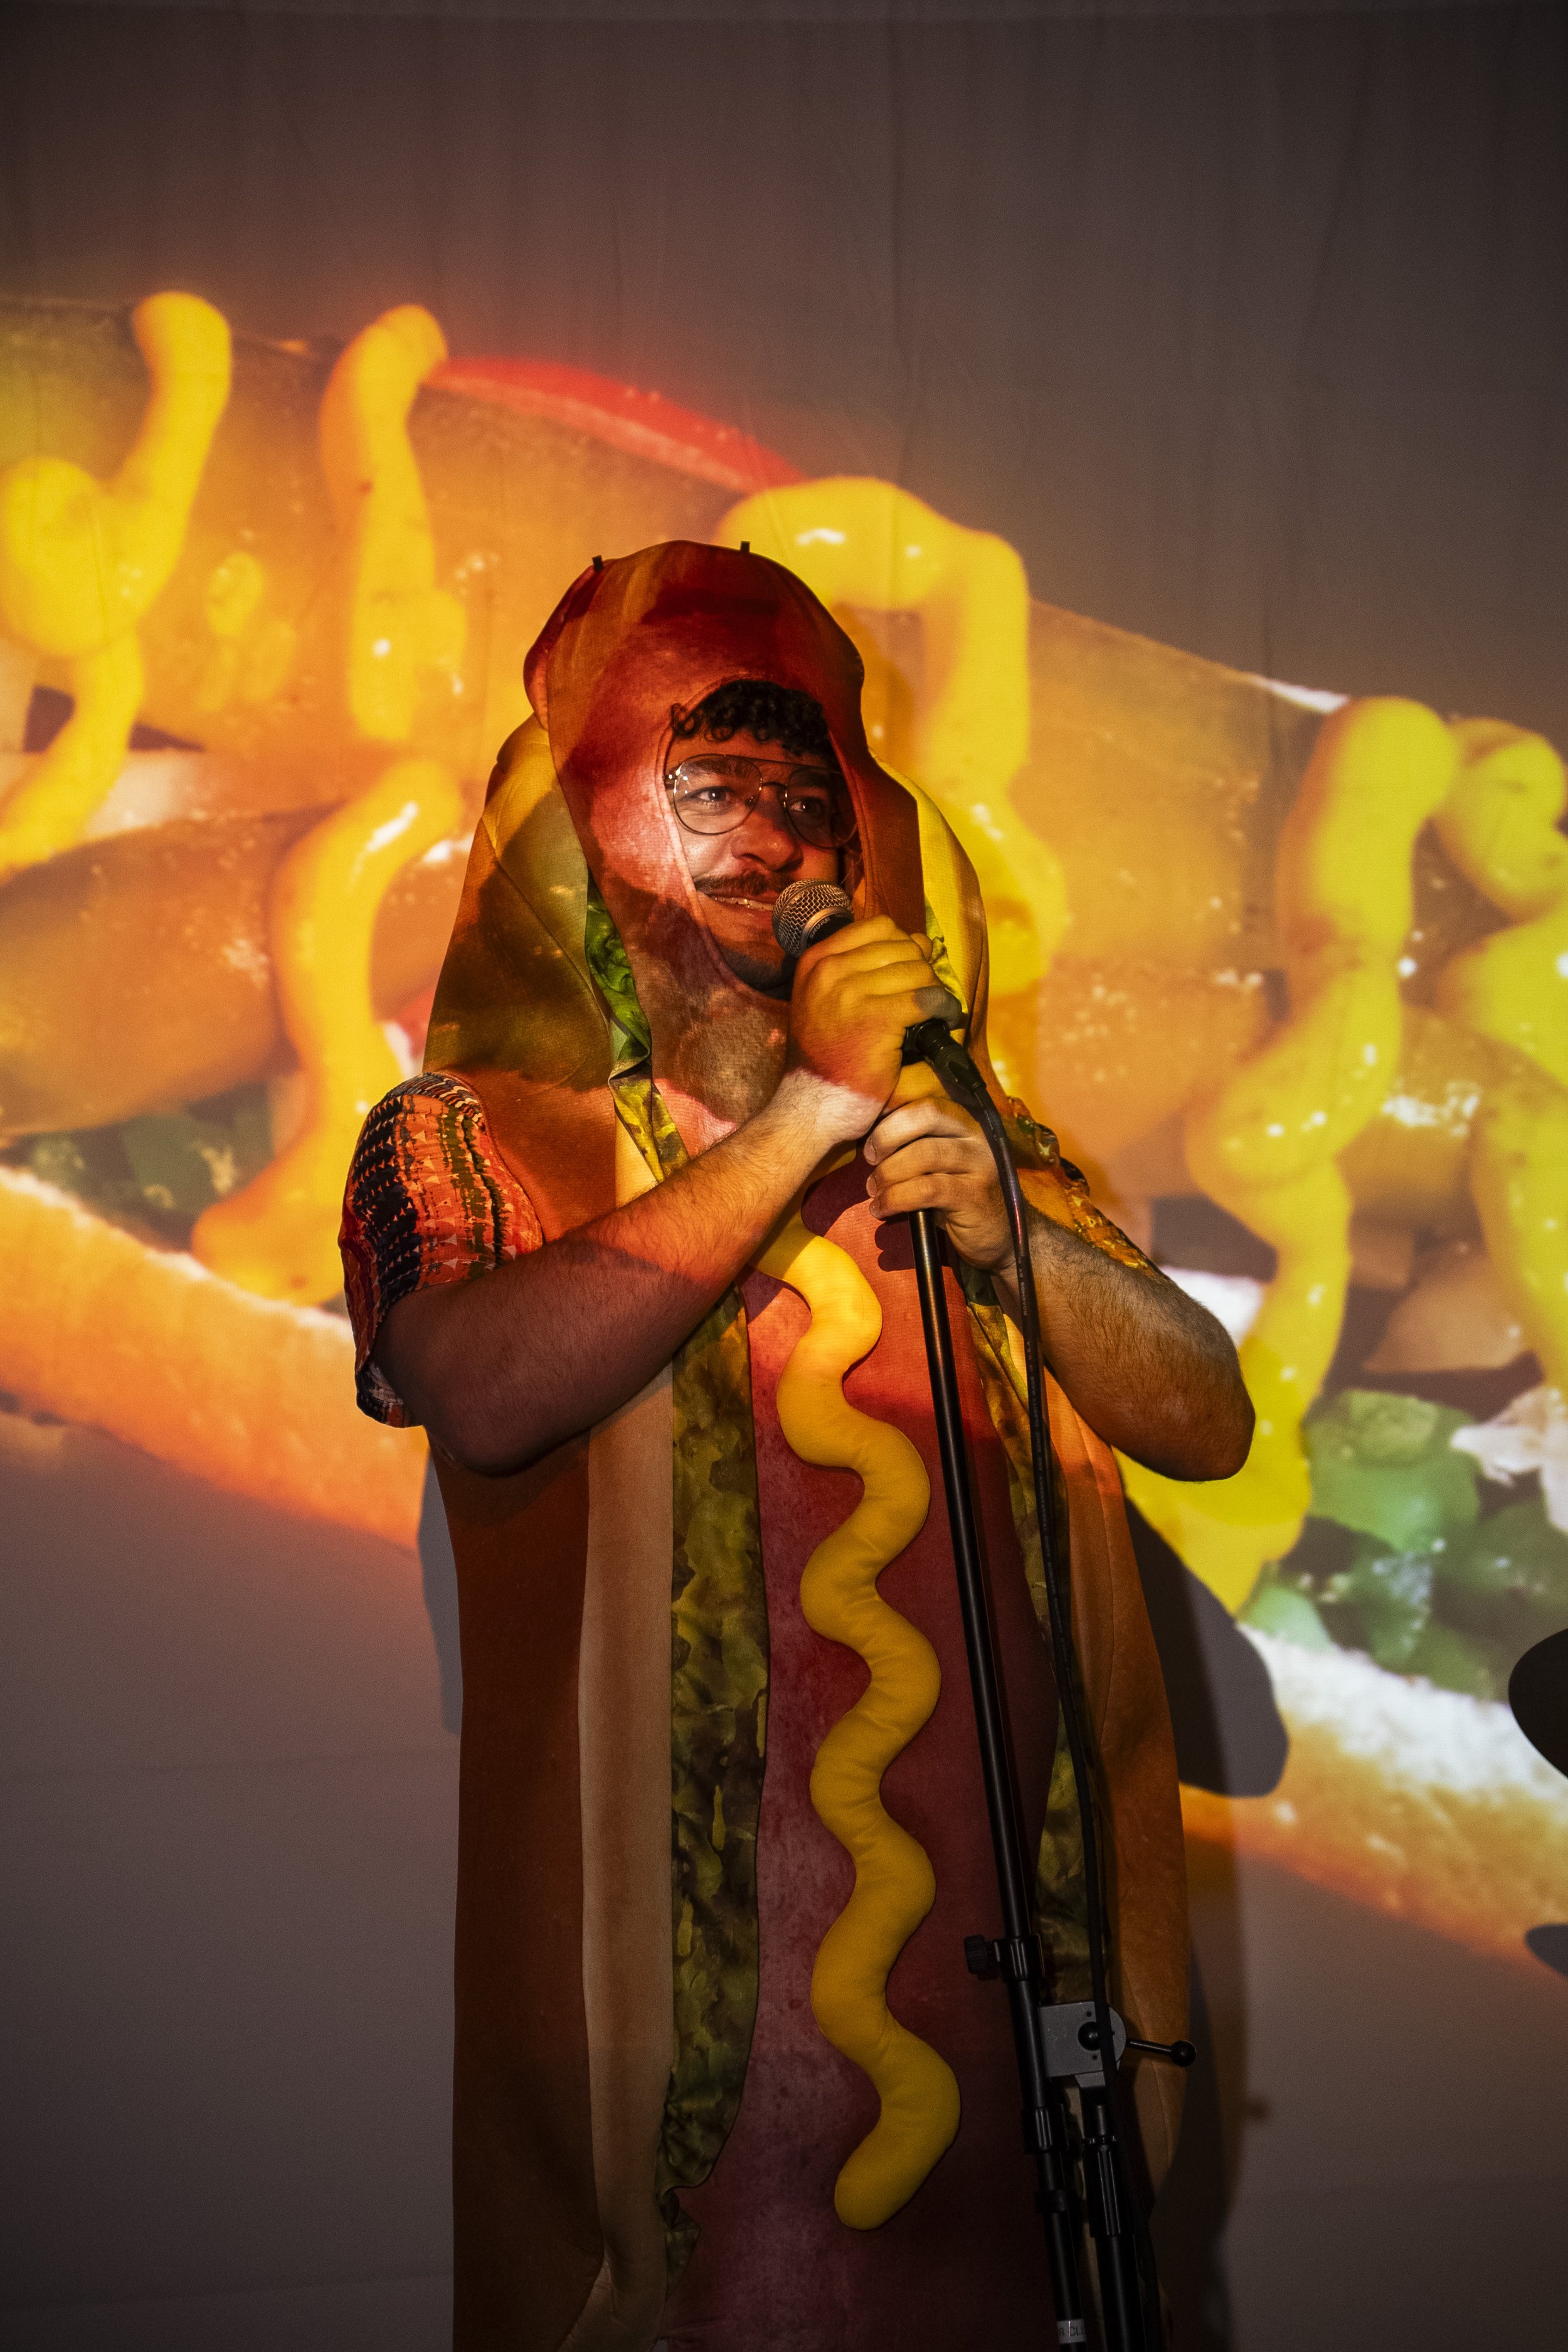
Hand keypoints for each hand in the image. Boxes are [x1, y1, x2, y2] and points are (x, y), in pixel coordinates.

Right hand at [778, 918, 949, 1146]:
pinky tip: (944, 1021)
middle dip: (922, 970)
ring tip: (937, 1012)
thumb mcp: (825, 1000)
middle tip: (926, 998)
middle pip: (902, 946)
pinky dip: (944, 1008)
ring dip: (935, 990)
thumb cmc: (826, 1056)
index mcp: (816, 961)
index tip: (911, 971)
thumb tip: (920, 941)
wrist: (812, 1105)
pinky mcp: (876, 1018)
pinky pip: (927, 998)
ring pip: (918, 971)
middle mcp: (829, 970)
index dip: (905, 945)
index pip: (878, 926)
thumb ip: (859, 967)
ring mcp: (851, 992)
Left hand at [863, 1083, 1011, 1271]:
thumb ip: (916, 1147)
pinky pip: (926, 1190)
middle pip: (926, 1116)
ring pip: (923, 1154)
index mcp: (964, 1123)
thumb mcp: (940, 1166)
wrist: (999, 1236)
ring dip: (888, 1174)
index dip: (892, 1119)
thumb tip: (870, 1141)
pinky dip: (895, 1199)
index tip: (872, 1145)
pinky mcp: (974, 1196)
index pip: (926, 1104)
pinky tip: (882, 1210)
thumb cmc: (958, 1198)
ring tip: (875, 1191)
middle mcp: (976, 1137)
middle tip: (871, 1161)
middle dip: (887, 1137)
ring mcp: (979, 1165)